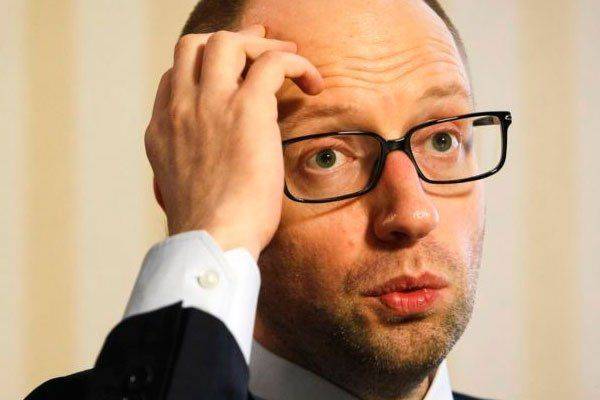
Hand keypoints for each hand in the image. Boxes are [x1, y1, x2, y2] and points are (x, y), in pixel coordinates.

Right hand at [145, 24, 323, 258]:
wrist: (212, 240)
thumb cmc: (207, 227)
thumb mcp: (179, 189)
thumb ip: (187, 164)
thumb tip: (208, 163)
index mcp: (163, 128)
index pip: (175, 75)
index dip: (204, 67)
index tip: (231, 74)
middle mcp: (180, 108)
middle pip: (195, 45)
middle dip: (231, 42)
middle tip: (260, 50)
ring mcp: (210, 104)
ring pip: (229, 42)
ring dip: (262, 45)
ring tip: (290, 59)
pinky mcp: (246, 109)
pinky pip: (272, 62)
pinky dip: (297, 63)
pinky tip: (313, 83)